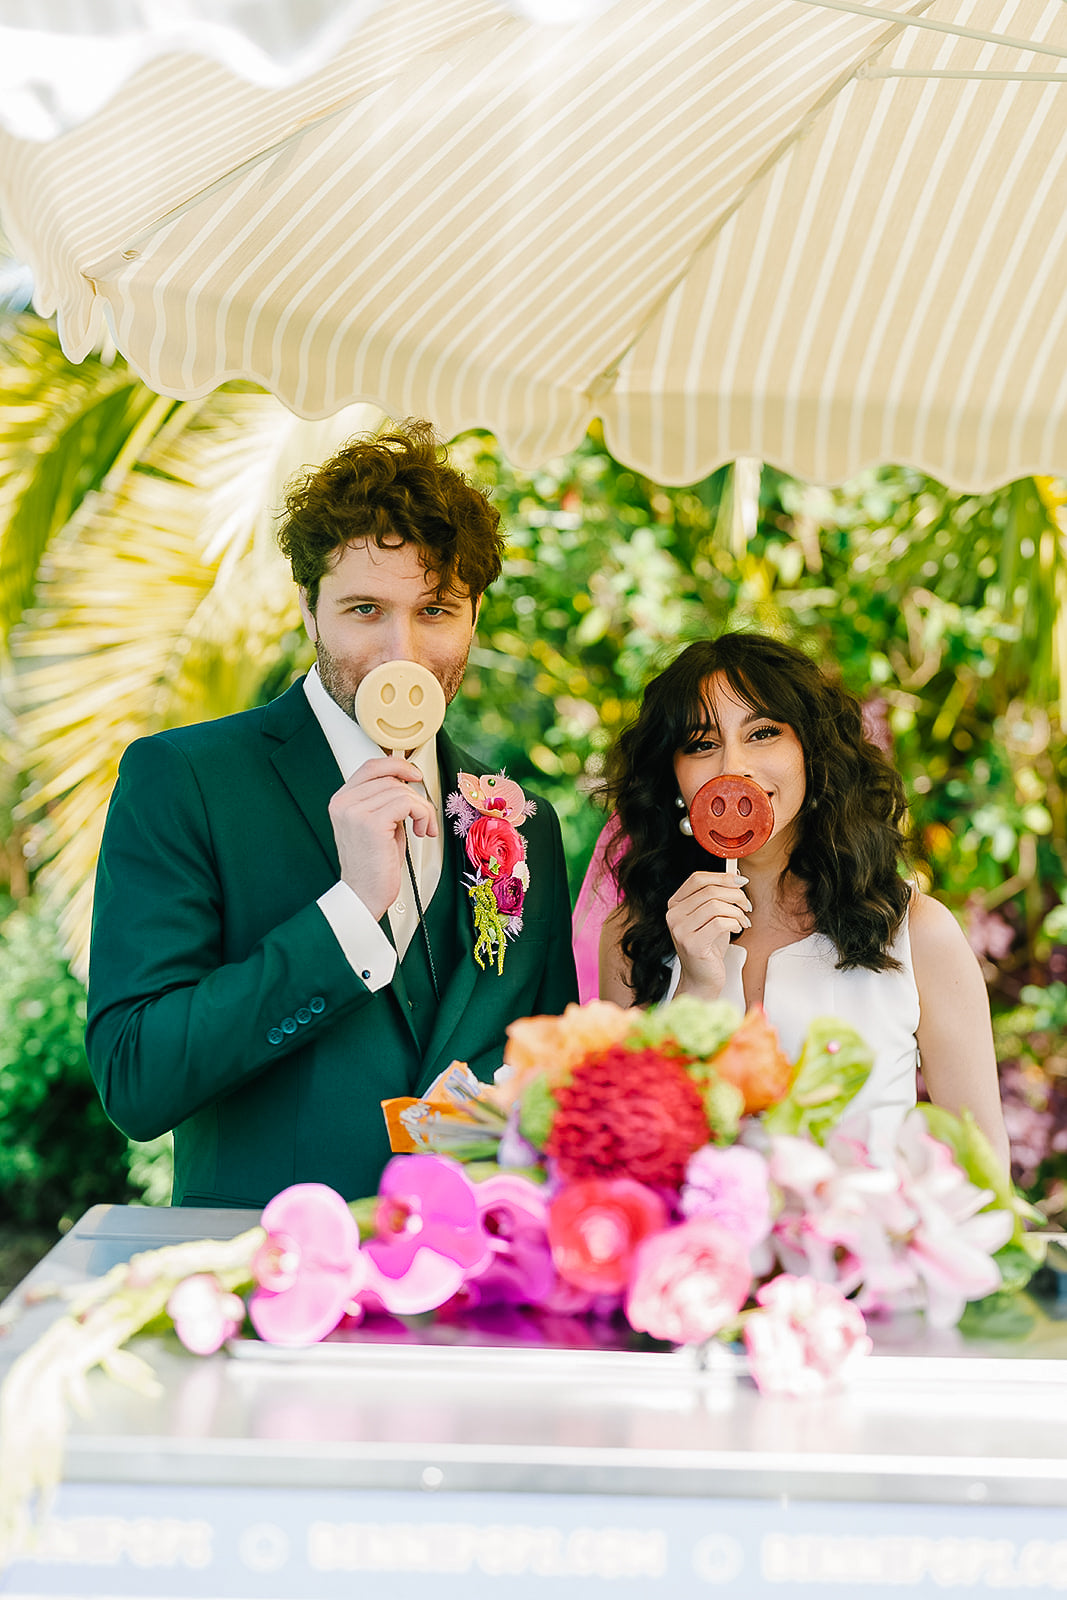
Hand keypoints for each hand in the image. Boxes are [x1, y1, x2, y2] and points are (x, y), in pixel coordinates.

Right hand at [328, 757, 437, 920]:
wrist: (364, 895)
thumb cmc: (373, 865)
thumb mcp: (377, 824)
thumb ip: (384, 801)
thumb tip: (407, 783)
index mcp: (342, 801)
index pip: (371, 767)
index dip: (396, 765)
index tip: (414, 775)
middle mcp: (344, 803)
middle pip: (391, 778)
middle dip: (415, 796)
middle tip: (423, 817)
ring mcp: (356, 812)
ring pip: (402, 791)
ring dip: (422, 809)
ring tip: (422, 828)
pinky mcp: (372, 823)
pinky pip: (407, 804)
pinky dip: (422, 815)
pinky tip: (420, 831)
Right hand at [666, 871, 750, 1000]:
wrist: (702, 979)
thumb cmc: (708, 948)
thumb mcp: (712, 917)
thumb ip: (719, 896)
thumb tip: (735, 874)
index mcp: (675, 905)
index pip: (697, 879)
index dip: (721, 876)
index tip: (741, 881)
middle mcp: (674, 916)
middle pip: (710, 891)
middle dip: (735, 895)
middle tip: (747, 905)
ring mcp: (680, 931)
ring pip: (716, 906)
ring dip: (737, 912)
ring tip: (743, 921)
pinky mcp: (692, 945)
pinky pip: (720, 923)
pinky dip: (735, 923)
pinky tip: (738, 929)